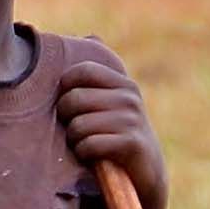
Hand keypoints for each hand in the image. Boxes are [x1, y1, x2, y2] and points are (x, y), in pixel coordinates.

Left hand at [57, 63, 167, 208]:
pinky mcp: (132, 143)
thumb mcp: (110, 101)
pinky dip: (84, 153)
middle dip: (67, 119)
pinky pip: (89, 144)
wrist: (145, 172)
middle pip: (72, 100)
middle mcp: (129, 96)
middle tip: (79, 130)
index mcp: (121, 82)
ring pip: (78, 125)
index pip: (79, 72)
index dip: (65, 89)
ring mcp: (132, 119)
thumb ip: (98, 74)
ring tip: (88, 144)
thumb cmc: (116, 134)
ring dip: (75, 140)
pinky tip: (94, 156)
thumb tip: (90, 35)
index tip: (70, 105)